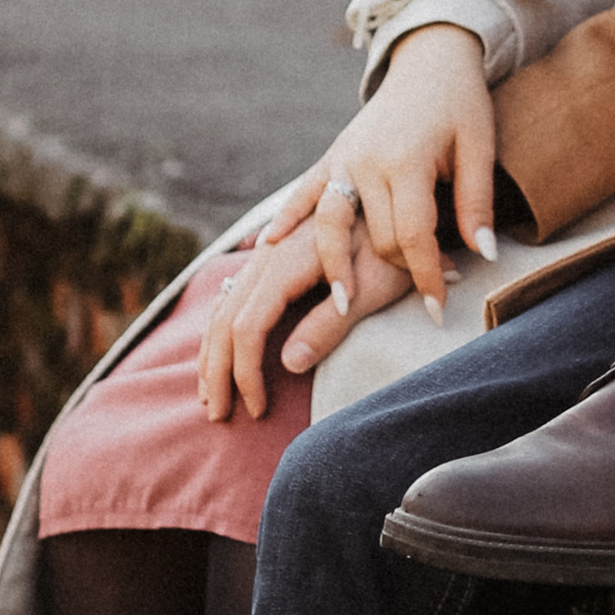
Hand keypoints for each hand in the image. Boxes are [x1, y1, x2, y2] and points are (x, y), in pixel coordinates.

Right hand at [196, 217, 411, 419]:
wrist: (404, 199)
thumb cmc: (396, 250)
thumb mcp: (374, 289)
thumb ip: (331, 324)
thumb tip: (288, 364)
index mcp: (288, 263)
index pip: (247, 326)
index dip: (246, 372)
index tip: (257, 409)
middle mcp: (268, 255)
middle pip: (224, 320)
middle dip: (218, 372)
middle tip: (219, 416)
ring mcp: (267, 255)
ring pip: (221, 308)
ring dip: (212, 355)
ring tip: (211, 396)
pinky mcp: (274, 258)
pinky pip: (231, 297)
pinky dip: (220, 332)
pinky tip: (219, 354)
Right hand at [300, 21, 500, 330]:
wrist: (430, 61)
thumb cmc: (462, 105)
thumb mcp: (480, 148)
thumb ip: (476, 203)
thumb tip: (486, 254)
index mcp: (406, 160)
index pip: (412, 234)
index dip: (427, 276)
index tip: (439, 309)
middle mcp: (366, 161)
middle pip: (375, 237)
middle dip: (398, 273)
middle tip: (422, 297)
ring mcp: (342, 159)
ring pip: (329, 223)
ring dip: (332, 265)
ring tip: (342, 302)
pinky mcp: (330, 156)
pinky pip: (301, 194)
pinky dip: (283, 220)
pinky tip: (263, 247)